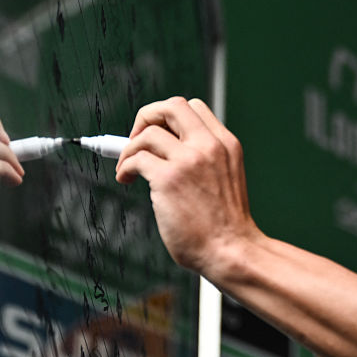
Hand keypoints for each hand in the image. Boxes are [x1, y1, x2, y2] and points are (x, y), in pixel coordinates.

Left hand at [115, 97, 258, 275]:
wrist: (232, 250)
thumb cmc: (225, 226)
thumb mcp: (226, 178)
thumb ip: (205, 160)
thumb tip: (166, 152)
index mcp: (226, 144)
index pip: (194, 108)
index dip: (168, 117)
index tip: (157, 134)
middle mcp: (209, 146)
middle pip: (171, 106)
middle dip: (146, 117)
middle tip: (136, 138)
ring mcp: (189, 160)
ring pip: (148, 133)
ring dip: (129, 148)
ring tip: (127, 168)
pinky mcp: (169, 179)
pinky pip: (137, 159)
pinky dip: (125, 167)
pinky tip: (126, 180)